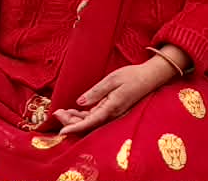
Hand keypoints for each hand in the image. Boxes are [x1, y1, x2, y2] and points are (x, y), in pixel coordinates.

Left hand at [53, 57, 177, 134]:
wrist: (151, 77)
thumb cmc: (133, 76)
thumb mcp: (112, 79)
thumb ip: (96, 92)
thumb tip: (79, 102)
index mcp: (112, 108)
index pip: (89, 122)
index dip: (74, 127)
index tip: (61, 131)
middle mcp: (112, 115)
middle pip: (87, 124)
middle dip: (70, 121)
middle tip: (56, 113)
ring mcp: (112, 114)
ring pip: (90, 122)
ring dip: (75, 119)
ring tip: (61, 111)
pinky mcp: (112, 110)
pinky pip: (95, 117)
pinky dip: (83, 115)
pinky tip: (73, 110)